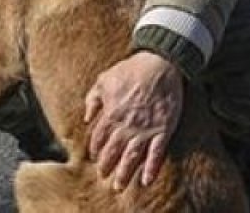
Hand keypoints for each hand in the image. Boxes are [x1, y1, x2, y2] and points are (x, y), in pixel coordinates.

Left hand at [83, 51, 182, 189]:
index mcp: (111, 114)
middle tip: (103, 176)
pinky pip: (156, 153)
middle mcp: (126, 125)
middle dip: (106, 166)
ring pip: (132, 157)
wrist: (160, 63)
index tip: (95, 157)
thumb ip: (92, 99)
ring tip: (119, 186)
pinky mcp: (163, 129)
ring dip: (124, 173)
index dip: (96, 150)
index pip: (99, 138)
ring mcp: (145, 129)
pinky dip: (151, 168)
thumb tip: (86, 117)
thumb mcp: (104, 79)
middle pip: (113, 152)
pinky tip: (146, 180)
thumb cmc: (131, 69)